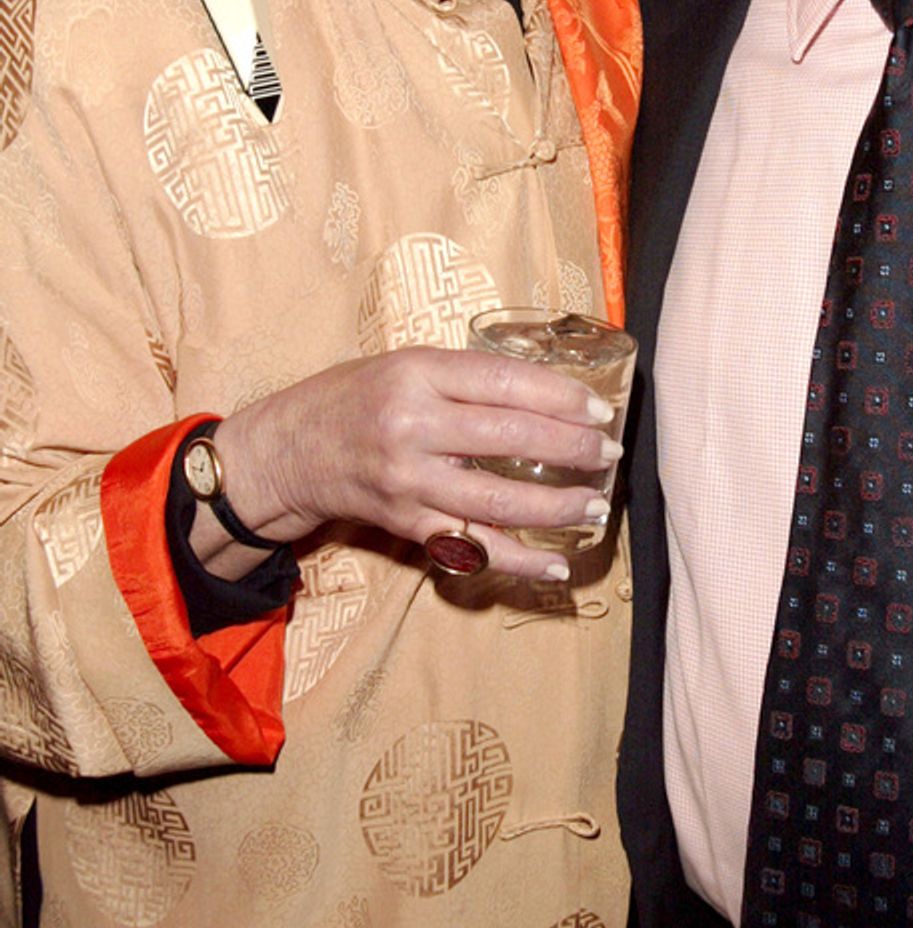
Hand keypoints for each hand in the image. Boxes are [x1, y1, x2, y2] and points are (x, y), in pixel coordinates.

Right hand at [190, 348, 618, 582]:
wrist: (289, 448)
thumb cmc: (355, 397)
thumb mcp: (405, 365)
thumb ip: (466, 379)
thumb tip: (547, 393)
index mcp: (417, 374)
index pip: (503, 382)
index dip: (559, 395)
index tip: (598, 408)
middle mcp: (413, 425)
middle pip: (509, 435)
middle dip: (570, 447)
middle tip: (608, 452)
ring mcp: (408, 480)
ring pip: (497, 499)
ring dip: (556, 506)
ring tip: (595, 503)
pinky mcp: (406, 523)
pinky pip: (472, 546)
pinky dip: (518, 559)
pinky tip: (556, 562)